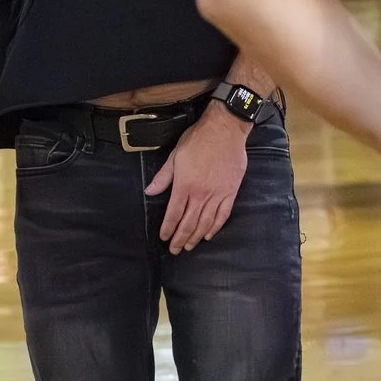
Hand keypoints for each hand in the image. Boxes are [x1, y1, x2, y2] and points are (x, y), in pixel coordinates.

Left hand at [147, 111, 248, 252]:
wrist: (225, 130)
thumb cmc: (198, 140)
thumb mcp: (175, 156)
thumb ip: (163, 177)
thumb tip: (150, 192)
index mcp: (185, 185)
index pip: (174, 214)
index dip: (168, 228)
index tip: (164, 238)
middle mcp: (201, 194)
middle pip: (189, 223)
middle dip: (180, 239)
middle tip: (175, 250)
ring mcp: (217, 194)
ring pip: (205, 223)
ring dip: (196, 237)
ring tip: (189, 246)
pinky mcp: (230, 192)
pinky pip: (223, 215)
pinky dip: (215, 227)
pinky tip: (208, 235)